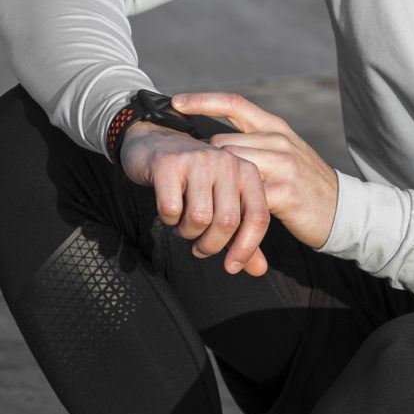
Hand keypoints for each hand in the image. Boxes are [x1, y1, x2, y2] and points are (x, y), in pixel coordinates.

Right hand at [121, 121, 274, 276]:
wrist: (155, 143)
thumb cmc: (194, 181)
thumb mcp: (222, 205)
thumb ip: (241, 237)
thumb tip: (258, 270)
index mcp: (247, 171)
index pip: (258, 217)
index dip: (246, 249)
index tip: (232, 267)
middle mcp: (227, 162)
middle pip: (227, 222)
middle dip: (211, 245)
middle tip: (199, 248)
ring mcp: (198, 160)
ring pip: (199, 218)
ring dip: (187, 232)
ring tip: (182, 225)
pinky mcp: (168, 164)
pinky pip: (171, 210)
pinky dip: (168, 219)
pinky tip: (169, 211)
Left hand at [171, 91, 338, 250]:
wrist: (344, 210)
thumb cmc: (306, 184)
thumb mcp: (285, 154)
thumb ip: (255, 145)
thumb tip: (216, 146)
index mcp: (275, 126)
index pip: (234, 103)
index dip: (202, 100)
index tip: (176, 102)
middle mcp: (277, 139)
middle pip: (221, 142)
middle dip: (203, 164)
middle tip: (190, 185)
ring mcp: (282, 163)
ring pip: (229, 166)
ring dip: (211, 189)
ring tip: (200, 207)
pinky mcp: (283, 191)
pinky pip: (243, 196)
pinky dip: (228, 208)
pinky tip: (221, 220)